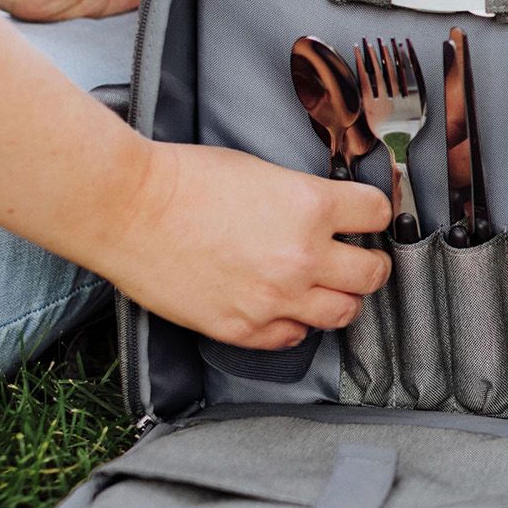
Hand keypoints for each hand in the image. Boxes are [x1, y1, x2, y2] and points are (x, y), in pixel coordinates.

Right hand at [95, 142, 392, 349]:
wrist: (128, 209)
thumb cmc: (182, 181)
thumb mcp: (261, 170)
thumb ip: (302, 197)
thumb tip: (327, 210)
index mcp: (310, 206)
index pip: (378, 213)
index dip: (374, 213)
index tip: (368, 217)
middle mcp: (302, 257)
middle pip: (373, 273)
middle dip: (368, 263)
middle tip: (357, 258)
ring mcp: (275, 298)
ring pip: (344, 313)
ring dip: (340, 299)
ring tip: (325, 288)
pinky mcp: (243, 327)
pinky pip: (293, 337)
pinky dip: (294, 324)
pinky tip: (284, 307)